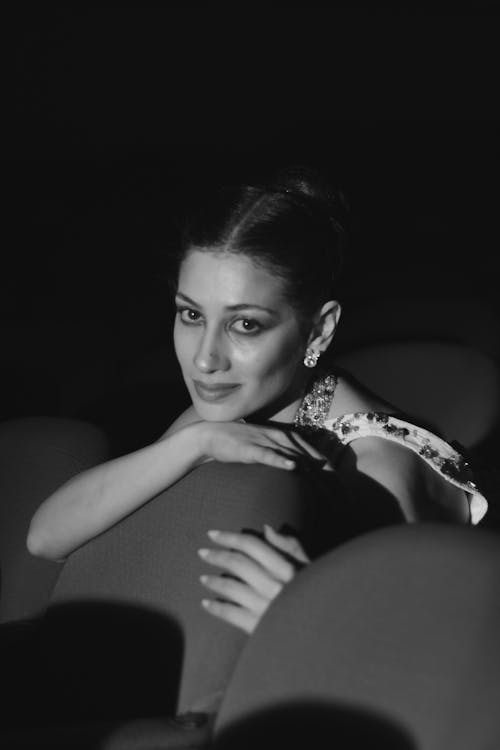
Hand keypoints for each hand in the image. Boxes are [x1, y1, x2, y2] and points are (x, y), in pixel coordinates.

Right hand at [195, 420, 332, 472]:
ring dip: (307, 461)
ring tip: (323, 473)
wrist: (208, 435)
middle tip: (336, 476)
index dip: (321, 456)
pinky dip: (280, 460)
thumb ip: (274, 452)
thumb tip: (289, 464)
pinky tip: (292, 467)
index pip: (305, 444)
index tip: (335, 471)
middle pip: (302, 448)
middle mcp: (273, 434)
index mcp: (277, 434)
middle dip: (320, 461)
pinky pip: (266, 454)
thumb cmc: (234, 442)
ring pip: (289, 451)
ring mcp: (261, 440)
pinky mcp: (248, 448)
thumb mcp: (259, 445)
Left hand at [198, 524, 309, 633]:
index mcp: (288, 568)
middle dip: (217, 556)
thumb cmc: (318, 593)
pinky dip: (217, 608)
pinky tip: (207, 604)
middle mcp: (276, 586)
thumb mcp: (310, 566)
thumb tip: (265, 528)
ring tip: (203, 579)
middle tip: (202, 553)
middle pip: (238, 564)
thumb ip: (289, 546)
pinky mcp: (260, 628)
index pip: (252, 545)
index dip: (229, 537)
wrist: (324, 632)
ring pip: (232, 588)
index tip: (212, 534)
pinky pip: (232, 615)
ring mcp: (266, 608)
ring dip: (214, 582)